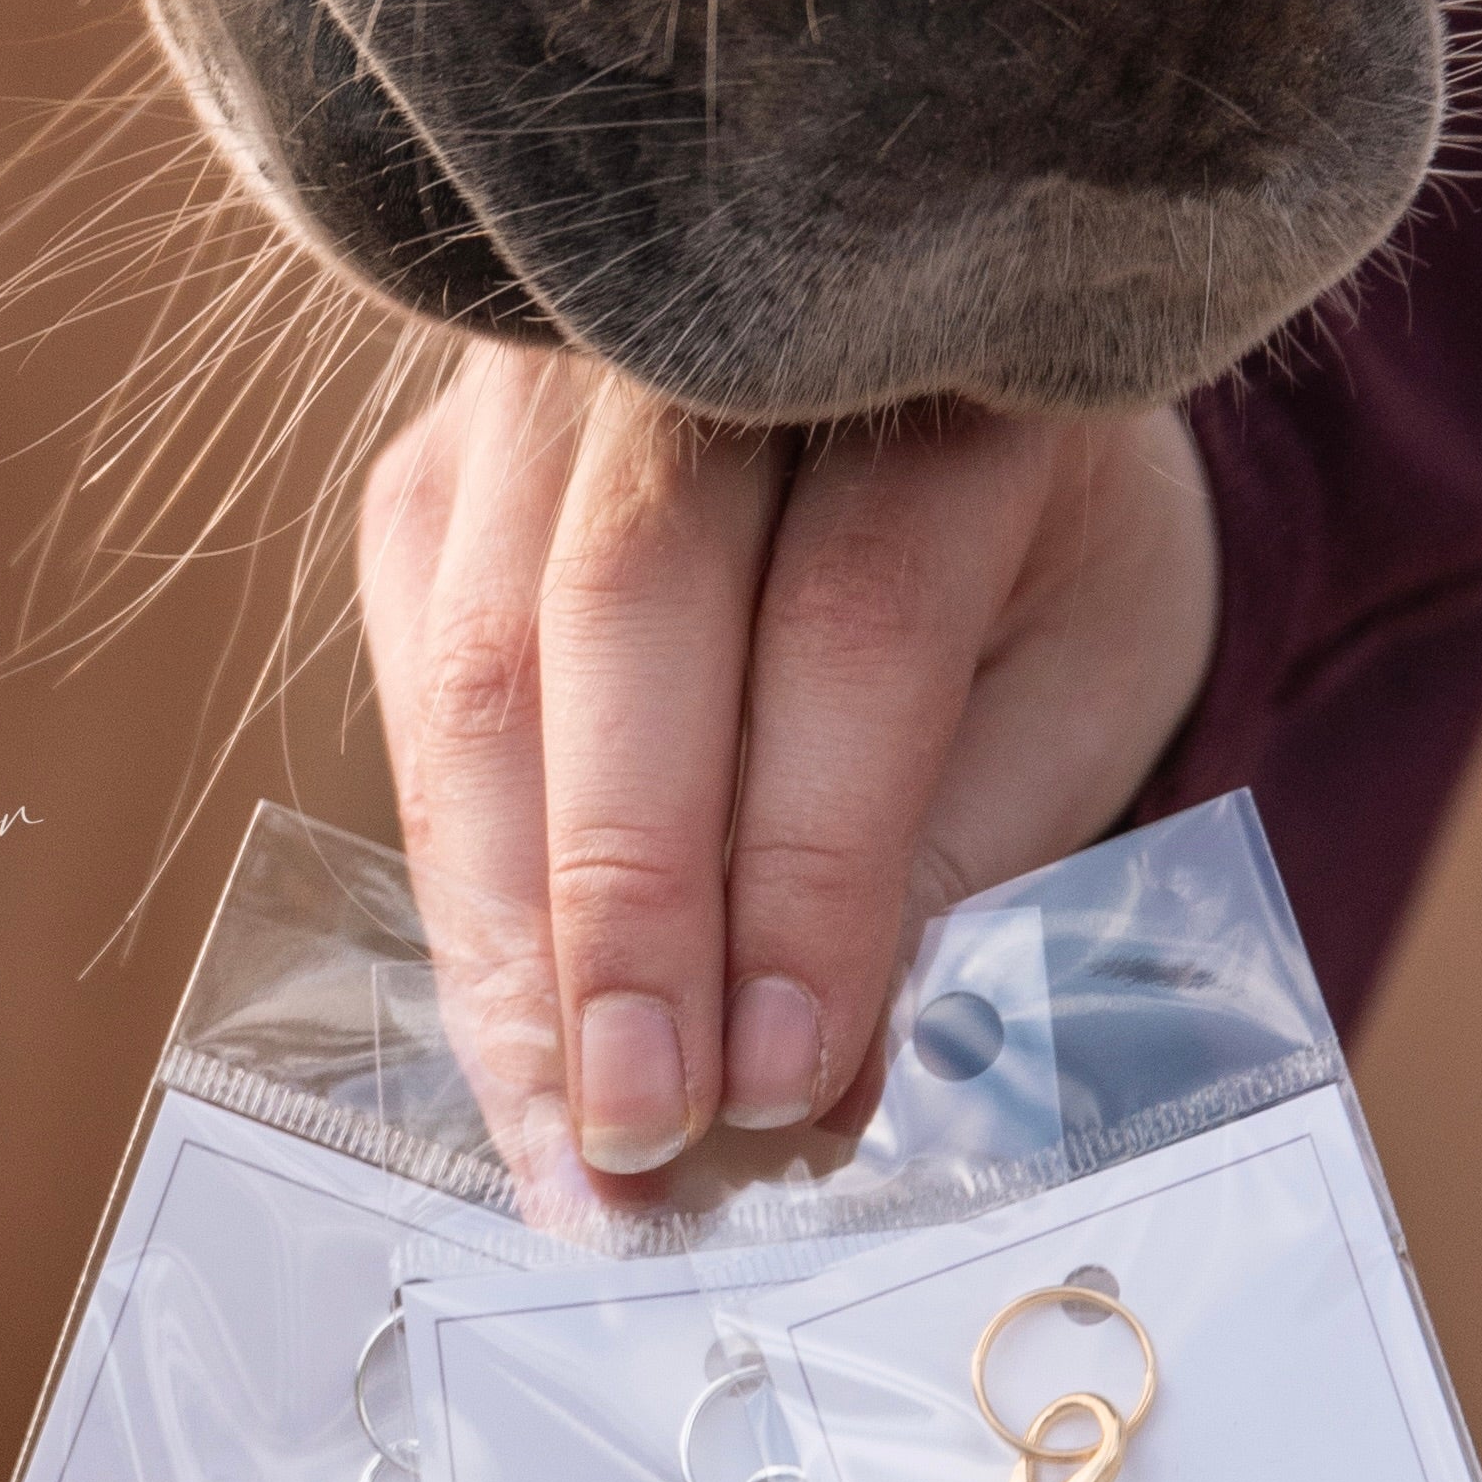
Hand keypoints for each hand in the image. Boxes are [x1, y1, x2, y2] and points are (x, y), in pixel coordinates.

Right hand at [356, 347, 1219, 1207]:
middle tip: (635, 1137)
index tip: (779, 1080)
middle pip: (623, 615)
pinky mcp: (441, 478)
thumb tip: (787, 1096)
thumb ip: (933, 871)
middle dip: (621, 911)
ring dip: (510, 928)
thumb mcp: (1062, 706)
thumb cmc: (1027, 574)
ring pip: (484, 660)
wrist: (946, 408)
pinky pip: (420, 690)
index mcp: (946, 369)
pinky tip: (513, 1032)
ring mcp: (546, 390)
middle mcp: (715, 345)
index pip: (848, 621)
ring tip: (560, 1134)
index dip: (805, 868)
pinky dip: (461, 884)